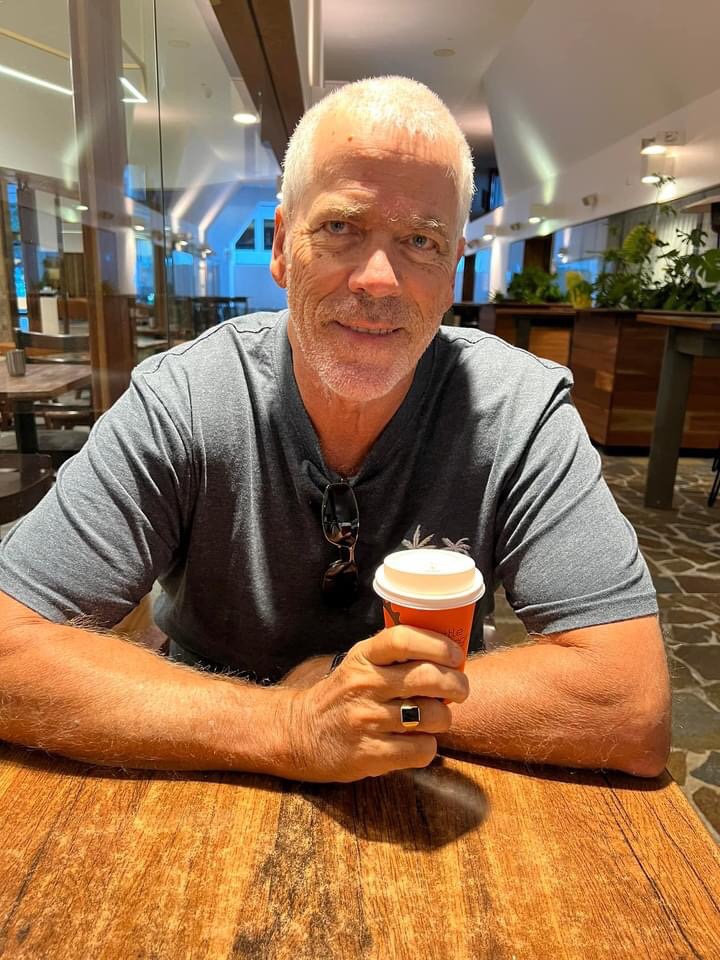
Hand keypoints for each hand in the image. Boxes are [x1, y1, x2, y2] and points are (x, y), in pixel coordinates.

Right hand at [284, 626, 469, 781]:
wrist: (301, 733)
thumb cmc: (343, 695)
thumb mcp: (360, 663)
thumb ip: (394, 656)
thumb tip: (449, 654)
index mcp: (364, 657)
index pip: (403, 639)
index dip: (437, 644)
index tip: (454, 654)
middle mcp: (365, 685)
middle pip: (427, 677)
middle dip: (456, 684)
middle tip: (460, 690)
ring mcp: (367, 720)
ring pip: (432, 716)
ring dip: (443, 718)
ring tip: (434, 718)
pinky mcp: (371, 753)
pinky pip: (421, 749)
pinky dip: (428, 747)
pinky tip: (416, 742)